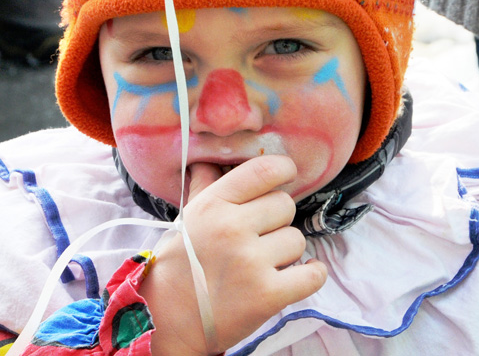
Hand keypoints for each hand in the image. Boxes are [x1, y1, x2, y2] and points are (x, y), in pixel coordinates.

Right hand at [139, 155, 327, 354]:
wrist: (166, 320)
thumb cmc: (179, 263)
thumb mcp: (189, 217)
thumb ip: (206, 185)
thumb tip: (211, 159)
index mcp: (213, 204)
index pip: (263, 170)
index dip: (283, 168)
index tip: (287, 174)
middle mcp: (232, 228)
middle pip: (285, 205)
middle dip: (277, 219)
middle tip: (260, 235)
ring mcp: (250, 262)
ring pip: (297, 240)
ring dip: (286, 251)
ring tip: (264, 262)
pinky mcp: (267, 295)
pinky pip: (312, 275)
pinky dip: (311, 274)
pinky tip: (298, 274)